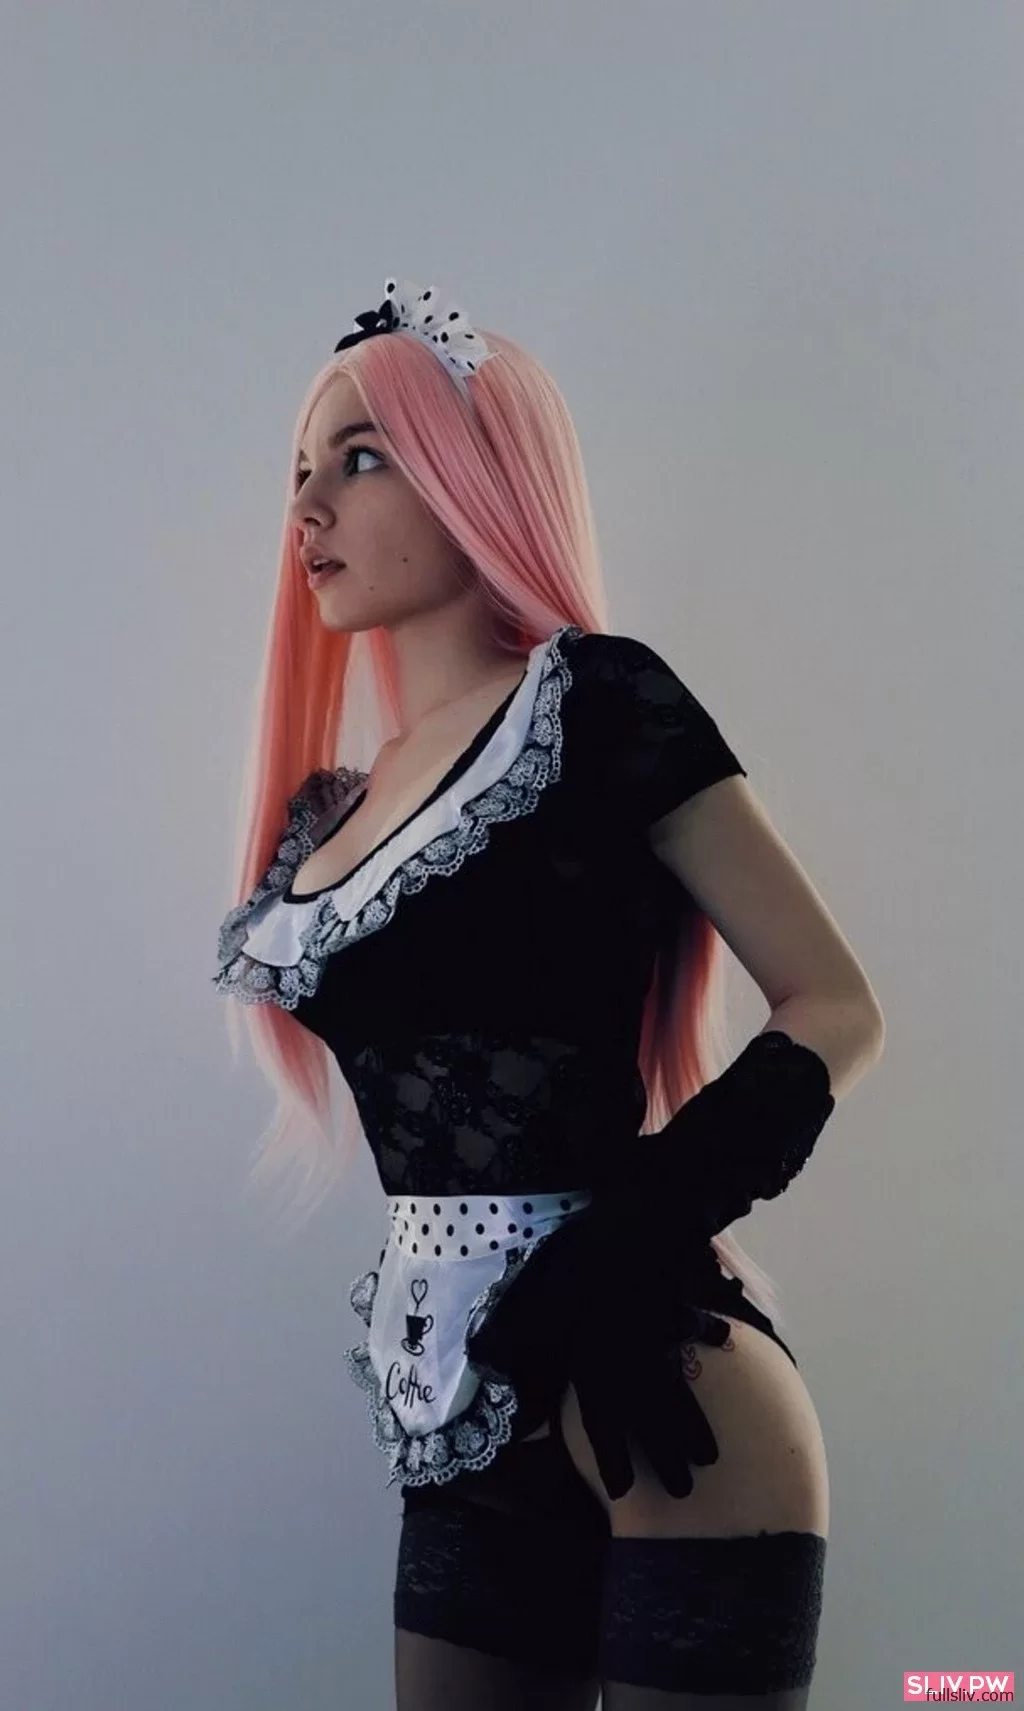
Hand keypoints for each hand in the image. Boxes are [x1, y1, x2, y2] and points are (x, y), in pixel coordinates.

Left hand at [465, 1202, 733, 1500]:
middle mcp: (624, 1363)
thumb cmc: (564, 1272)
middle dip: (663, 1457)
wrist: (616, 1239)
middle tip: (683, 1490)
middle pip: (646, 1420)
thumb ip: (511, 1339)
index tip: (621, 1491)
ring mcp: (651, 1339)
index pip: (598, 1423)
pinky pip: (687, 1324)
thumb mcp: (528, 1310)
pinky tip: (721, 1340)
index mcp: (588, 1365)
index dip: (609, 1459)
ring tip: (709, 1456)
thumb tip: (487, 1358)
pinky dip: (703, 1330)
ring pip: (674, 1392)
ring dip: (691, 1425)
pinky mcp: (668, 1306)